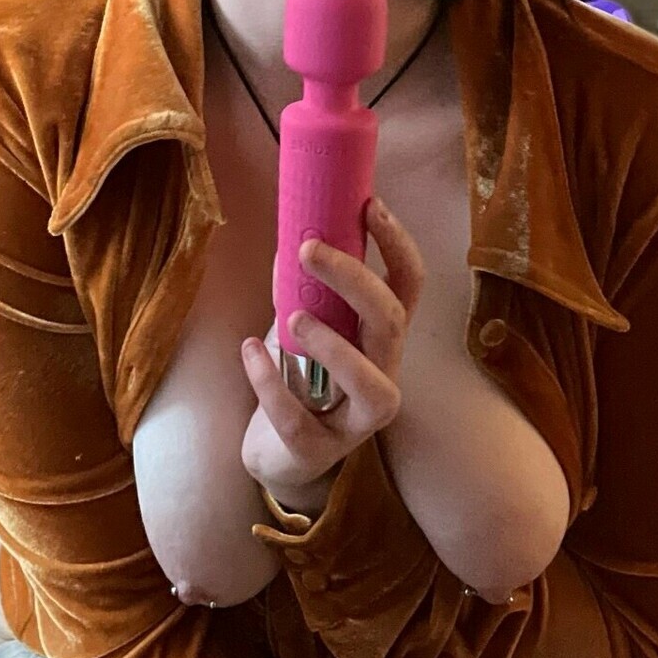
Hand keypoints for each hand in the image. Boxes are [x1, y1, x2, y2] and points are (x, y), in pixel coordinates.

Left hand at [239, 196, 425, 507]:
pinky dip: (270, 383)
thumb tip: (287, 236)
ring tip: (292, 315)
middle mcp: (383, 373)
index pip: (407, 284)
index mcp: (381, 337)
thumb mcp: (304, 324)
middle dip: (353, 280)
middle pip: (389, 321)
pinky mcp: (320, 450)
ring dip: (333, 345)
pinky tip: (250, 350)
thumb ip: (302, 288)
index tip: (368, 205)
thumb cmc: (300, 377)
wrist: (279, 451)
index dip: (396, 244)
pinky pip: (300, 420)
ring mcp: (358, 419)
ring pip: (370, 383)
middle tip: (308, 248)